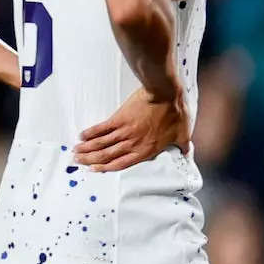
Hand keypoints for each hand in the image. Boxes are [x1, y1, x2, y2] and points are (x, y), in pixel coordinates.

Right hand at [75, 86, 189, 171]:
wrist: (165, 93)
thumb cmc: (175, 112)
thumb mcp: (183, 132)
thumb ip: (182, 145)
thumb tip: (188, 152)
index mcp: (146, 149)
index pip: (122, 163)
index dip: (106, 168)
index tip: (95, 170)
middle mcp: (132, 143)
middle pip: (107, 155)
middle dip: (91, 160)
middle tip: (78, 162)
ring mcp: (124, 131)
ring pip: (101, 144)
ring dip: (87, 149)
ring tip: (76, 151)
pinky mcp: (119, 118)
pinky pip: (102, 128)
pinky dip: (91, 133)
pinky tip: (82, 136)